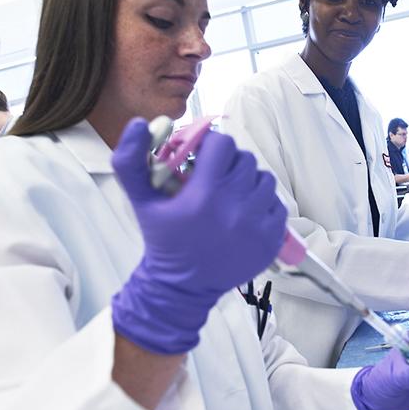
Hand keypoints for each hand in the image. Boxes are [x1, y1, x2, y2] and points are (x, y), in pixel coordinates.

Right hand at [111, 118, 287, 353]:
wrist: (182, 286)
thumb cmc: (162, 239)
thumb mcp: (140, 201)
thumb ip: (130, 160)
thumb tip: (139, 123)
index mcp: (204, 196)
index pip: (223, 145)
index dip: (212, 147)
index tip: (203, 159)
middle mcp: (236, 208)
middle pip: (245, 159)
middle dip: (229, 164)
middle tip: (215, 178)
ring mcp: (258, 225)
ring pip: (264, 179)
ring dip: (248, 182)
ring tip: (231, 195)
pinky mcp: (272, 239)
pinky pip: (277, 204)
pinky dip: (263, 204)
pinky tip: (244, 213)